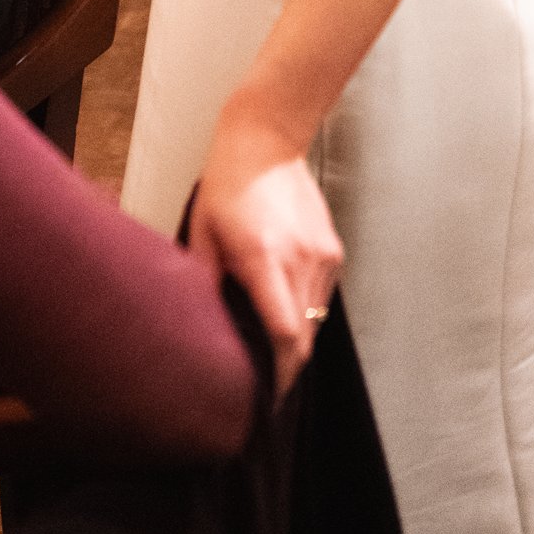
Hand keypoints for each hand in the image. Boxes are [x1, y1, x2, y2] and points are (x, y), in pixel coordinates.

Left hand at [187, 99, 343, 400]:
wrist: (266, 139)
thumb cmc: (227, 183)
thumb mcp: (203, 230)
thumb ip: (204, 278)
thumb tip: (201, 321)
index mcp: (264, 259)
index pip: (284, 334)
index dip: (279, 372)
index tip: (267, 395)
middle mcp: (300, 261)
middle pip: (304, 335)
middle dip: (287, 362)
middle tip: (264, 376)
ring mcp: (322, 256)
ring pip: (315, 317)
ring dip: (296, 332)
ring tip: (269, 333)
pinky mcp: (333, 249)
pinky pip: (321, 294)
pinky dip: (304, 305)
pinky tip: (282, 294)